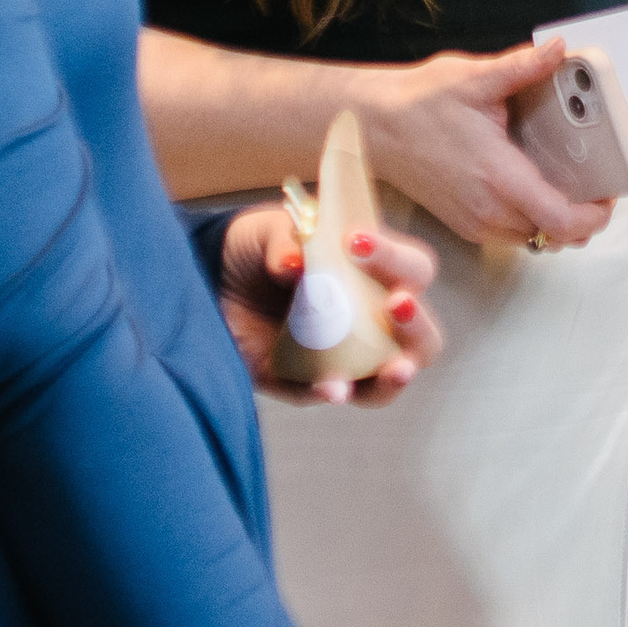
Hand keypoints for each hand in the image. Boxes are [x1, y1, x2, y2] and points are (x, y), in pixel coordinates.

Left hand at [216, 205, 439, 406]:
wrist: (208, 280)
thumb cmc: (257, 249)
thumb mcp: (266, 230)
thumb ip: (282, 240)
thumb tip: (294, 265)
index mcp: (376, 274)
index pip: (411, 269)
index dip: (394, 257)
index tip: (357, 241)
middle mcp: (369, 320)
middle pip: (419, 335)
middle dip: (417, 324)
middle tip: (398, 304)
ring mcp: (340, 358)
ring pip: (386, 379)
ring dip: (397, 374)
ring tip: (397, 368)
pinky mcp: (300, 383)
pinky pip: (325, 395)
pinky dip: (331, 392)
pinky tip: (332, 387)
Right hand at [360, 41, 613, 248]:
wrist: (372, 126)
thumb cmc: (417, 103)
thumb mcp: (473, 77)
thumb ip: (523, 66)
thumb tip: (560, 50)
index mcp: (498, 177)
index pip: (559, 220)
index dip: (594, 216)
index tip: (610, 195)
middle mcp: (487, 209)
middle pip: (553, 235)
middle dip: (583, 216)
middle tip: (597, 183)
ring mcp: (473, 221)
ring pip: (533, 238)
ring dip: (558, 220)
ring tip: (572, 183)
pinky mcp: (463, 222)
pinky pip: (511, 233)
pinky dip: (533, 219)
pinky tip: (537, 185)